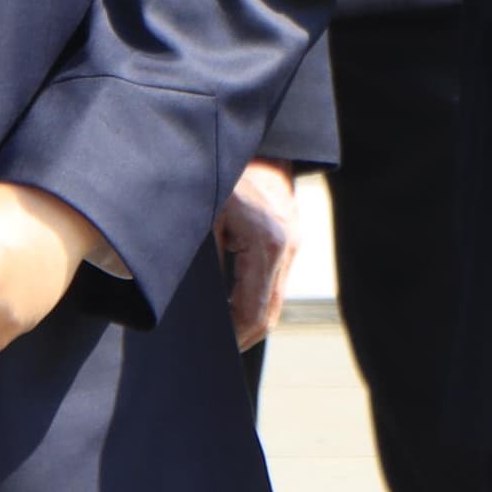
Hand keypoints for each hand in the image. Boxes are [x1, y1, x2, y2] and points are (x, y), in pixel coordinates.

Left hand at [216, 160, 300, 350]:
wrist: (253, 137)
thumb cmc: (221, 172)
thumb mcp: (203, 217)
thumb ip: (205, 264)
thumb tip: (199, 310)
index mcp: (268, 244)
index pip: (255, 313)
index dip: (232, 338)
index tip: (208, 352)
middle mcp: (288, 246)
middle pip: (270, 313)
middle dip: (241, 336)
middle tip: (210, 353)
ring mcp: (293, 240)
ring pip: (274, 299)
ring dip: (248, 318)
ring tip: (217, 333)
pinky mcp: (289, 235)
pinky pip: (273, 279)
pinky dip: (253, 297)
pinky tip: (229, 304)